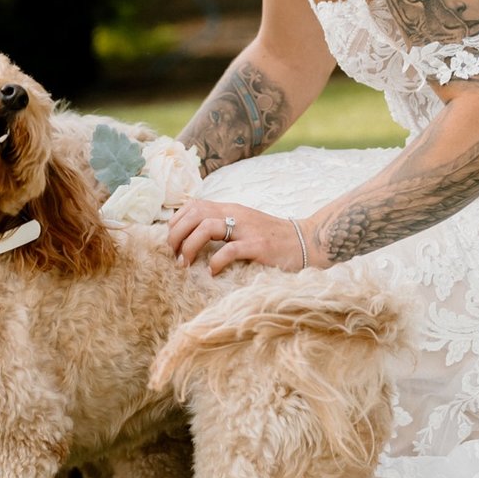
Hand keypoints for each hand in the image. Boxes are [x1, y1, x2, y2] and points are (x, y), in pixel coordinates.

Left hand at [166, 197, 313, 274]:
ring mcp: (247, 230)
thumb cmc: (272, 237)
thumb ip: (223, 224)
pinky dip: (216, 261)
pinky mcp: (259, 247)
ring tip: (186, 263)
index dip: (177, 222)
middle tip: (175, 256)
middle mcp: (236, 215)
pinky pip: (230, 250)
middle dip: (177, 234)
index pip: (194, 205)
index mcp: (231, 209)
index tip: (172, 242)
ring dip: (190, 246)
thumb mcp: (244, 224)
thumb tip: (193, 235)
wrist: (306, 241)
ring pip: (206, 227)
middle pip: (194, 214)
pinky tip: (213, 271)